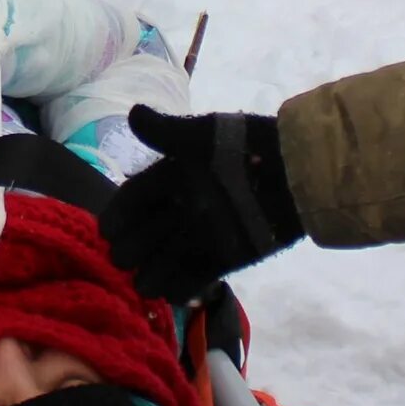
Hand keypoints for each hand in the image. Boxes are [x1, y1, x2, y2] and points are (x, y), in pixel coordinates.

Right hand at [99, 106, 302, 301]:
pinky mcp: (225, 257)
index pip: (135, 197)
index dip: (119, 214)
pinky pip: (195, 277)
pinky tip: (169, 291)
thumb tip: (132, 113)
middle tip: (123, 258)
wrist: (297, 172)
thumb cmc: (247, 147)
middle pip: (146, 233)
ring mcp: (203, 234)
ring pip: (166, 258)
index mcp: (174, 176)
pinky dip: (181, 287)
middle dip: (132, 247)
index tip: (108, 230)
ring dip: (153, 272)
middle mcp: (184, 207)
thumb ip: (167, 132)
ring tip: (144, 283)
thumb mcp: (204, 136)